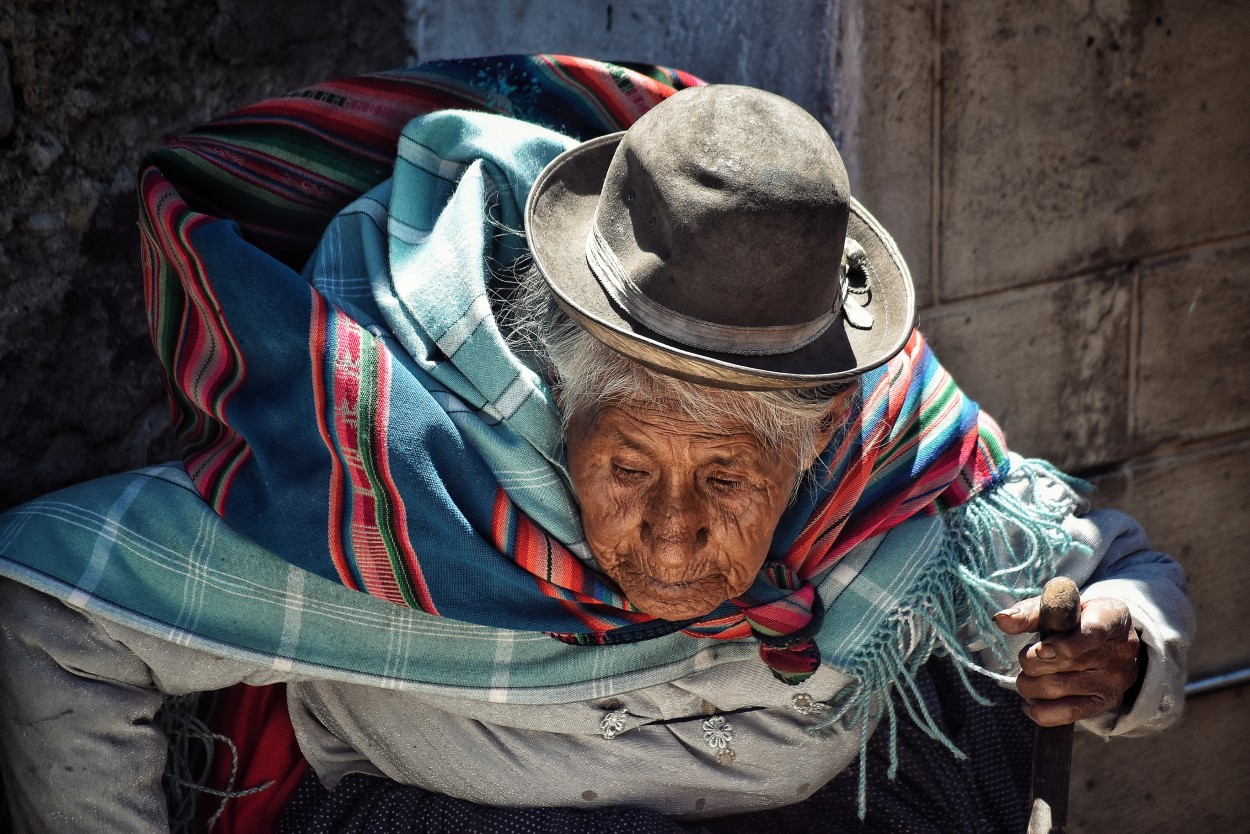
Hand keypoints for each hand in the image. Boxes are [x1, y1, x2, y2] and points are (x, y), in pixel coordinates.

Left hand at [994, 595, 1141, 726]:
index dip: (1064, 644)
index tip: (1041, 649)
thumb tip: (1001, 620)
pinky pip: (1068, 713)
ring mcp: (1112, 679)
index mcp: (1110, 616)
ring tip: (1028, 676)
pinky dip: (1040, 711)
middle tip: (1027, 656)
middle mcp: (1117, 650)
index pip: (1092, 632)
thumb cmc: (1078, 619)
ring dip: (1029, 684)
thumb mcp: (1060, 607)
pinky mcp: (1104, 702)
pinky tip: (1030, 703)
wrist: (1112, 643)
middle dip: (1030, 660)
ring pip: (1056, 687)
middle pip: (1062, 662)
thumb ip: (1030, 612)